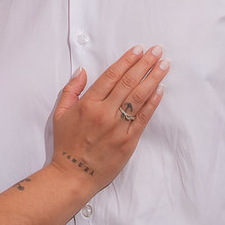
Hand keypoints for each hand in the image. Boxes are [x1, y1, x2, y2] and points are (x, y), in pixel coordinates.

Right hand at [51, 47, 167, 192]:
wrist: (74, 175)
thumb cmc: (66, 144)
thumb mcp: (60, 114)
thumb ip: (71, 90)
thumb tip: (82, 71)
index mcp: (88, 104)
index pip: (111, 76)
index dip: (126, 60)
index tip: (138, 49)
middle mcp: (104, 113)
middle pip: (128, 82)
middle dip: (145, 64)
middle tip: (157, 50)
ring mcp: (118, 127)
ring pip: (139, 97)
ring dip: (153, 78)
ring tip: (164, 64)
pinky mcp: (128, 141)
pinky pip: (143, 118)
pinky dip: (153, 102)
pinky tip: (160, 89)